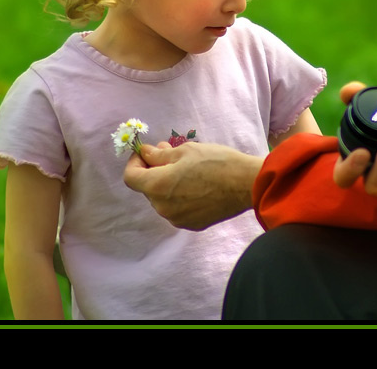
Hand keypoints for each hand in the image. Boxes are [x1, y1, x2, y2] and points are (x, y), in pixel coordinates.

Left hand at [123, 141, 263, 230]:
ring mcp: (177, 219)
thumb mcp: (185, 151)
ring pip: (162, 199)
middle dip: (154, 170)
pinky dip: (180, 196)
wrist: (245, 184)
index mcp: (157, 186)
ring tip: (187, 169)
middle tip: (170, 154)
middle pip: (147, 188)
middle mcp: (163, 207)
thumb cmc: (215, 162)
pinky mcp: (191, 225)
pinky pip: (177, 209)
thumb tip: (145, 154)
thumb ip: (159, 155)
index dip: (135, 162)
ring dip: (167, 184)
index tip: (147, 153)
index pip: (130, 177)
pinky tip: (197, 185)